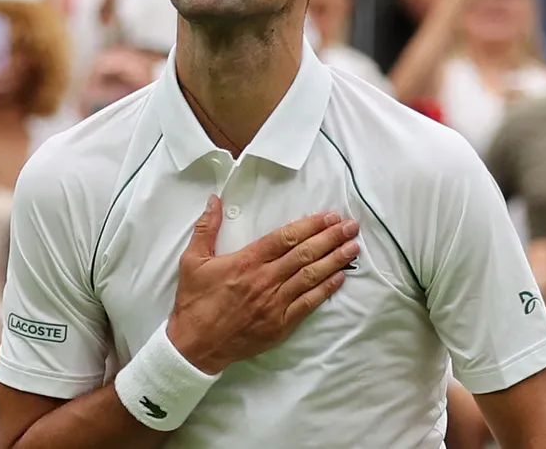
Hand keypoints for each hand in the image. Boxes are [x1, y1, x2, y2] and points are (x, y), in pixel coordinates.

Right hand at [165, 198, 358, 374]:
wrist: (195, 344)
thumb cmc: (194, 301)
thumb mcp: (192, 260)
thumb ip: (206, 228)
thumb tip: (214, 200)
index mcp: (246, 261)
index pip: (285, 238)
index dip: (309, 225)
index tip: (328, 216)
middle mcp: (265, 279)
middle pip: (304, 254)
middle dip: (330, 238)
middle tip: (350, 226)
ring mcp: (275, 303)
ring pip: (311, 276)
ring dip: (334, 260)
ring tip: (353, 247)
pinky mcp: (280, 324)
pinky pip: (308, 303)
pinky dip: (326, 289)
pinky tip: (340, 277)